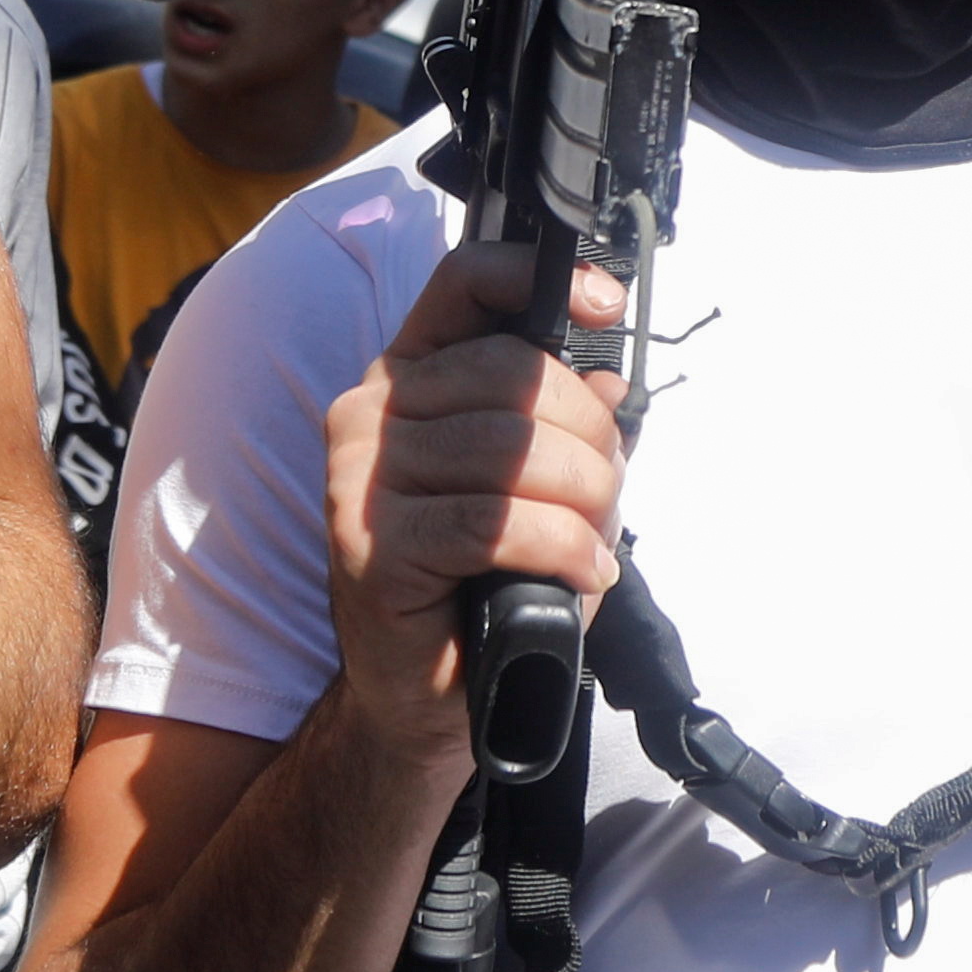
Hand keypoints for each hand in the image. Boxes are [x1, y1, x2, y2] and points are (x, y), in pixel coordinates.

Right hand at [321, 241, 625, 774]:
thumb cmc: (483, 582)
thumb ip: (563, 426)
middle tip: (610, 492)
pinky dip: (562, 547)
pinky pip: (494, 523)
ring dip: (584, 500)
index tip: (604, 303)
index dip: (540, 278)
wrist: (427, 693)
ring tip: (597, 542)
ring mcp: (360, 480)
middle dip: (589, 434)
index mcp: (409, 379)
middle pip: (510, 373)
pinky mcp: (372, 547)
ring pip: (509, 450)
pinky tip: (583, 572)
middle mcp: (369, 414)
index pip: (464, 285)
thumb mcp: (536, 488)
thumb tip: (611, 377)